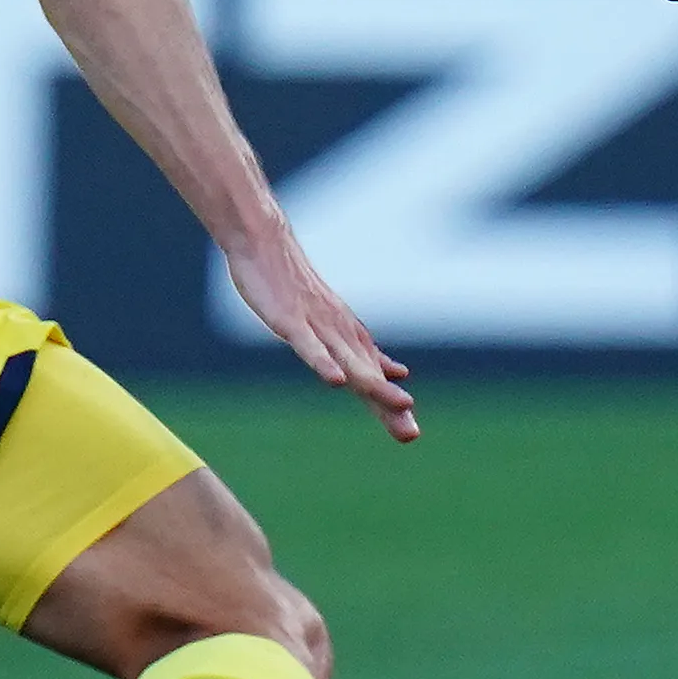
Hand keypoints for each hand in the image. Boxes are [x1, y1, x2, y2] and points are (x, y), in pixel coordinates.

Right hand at [225, 223, 419, 441]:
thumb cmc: (294, 287)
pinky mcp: (290, 321)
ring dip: (374, 386)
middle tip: (411, 435)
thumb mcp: (332, 324)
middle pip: (368, 376)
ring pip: (349, 362)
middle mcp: (340, 334)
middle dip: (390, 405)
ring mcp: (317, 327)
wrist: (265, 243)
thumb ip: (360, 352)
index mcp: (348, 338)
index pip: (374, 378)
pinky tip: (336, 382)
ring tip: (400, 406)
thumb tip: (395, 374)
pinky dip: (324, 363)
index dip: (389, 406)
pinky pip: (309, 345)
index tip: (410, 433)